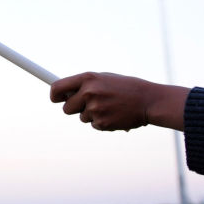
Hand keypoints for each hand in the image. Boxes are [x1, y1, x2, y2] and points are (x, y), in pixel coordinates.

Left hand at [49, 72, 186, 130]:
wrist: (149, 101)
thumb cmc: (126, 88)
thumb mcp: (104, 79)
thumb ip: (85, 85)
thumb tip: (65, 94)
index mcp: (88, 79)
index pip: (58, 88)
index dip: (54, 95)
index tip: (55, 98)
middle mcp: (89, 93)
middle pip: (66, 108)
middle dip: (74, 108)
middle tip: (91, 103)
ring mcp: (95, 109)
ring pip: (82, 117)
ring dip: (92, 114)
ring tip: (110, 106)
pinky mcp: (102, 123)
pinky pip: (94, 125)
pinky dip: (102, 122)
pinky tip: (115, 114)